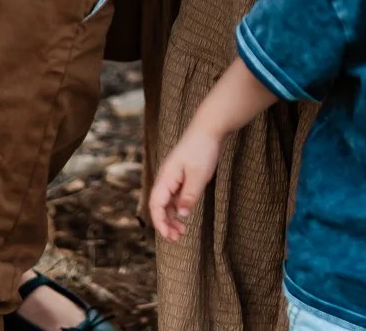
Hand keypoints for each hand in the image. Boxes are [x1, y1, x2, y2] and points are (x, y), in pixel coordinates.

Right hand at [148, 126, 221, 240]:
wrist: (209, 128)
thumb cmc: (202, 149)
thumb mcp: (198, 175)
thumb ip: (189, 196)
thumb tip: (182, 215)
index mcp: (166, 177)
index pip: (156, 205)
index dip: (160, 223)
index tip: (169, 236)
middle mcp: (166, 177)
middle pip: (159, 205)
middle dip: (165, 223)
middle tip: (177, 238)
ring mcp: (173, 176)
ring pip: (166, 202)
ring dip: (171, 217)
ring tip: (181, 231)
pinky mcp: (181, 175)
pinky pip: (174, 195)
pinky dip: (177, 207)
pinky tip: (184, 215)